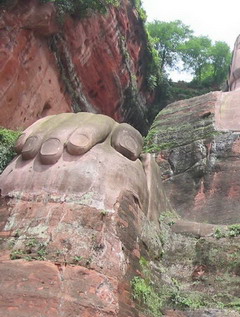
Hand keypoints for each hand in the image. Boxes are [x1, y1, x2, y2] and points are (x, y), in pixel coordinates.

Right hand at [0, 113, 148, 210]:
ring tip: (39, 155)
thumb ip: (137, 178)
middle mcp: (102, 127)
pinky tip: (23, 149)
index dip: (113, 139)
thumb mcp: (126, 187)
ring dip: (50, 137)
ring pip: (65, 122)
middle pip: (91, 124)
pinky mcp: (56, 125)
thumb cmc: (108, 192)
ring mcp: (78, 123)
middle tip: (61, 152)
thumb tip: (132, 163)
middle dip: (74, 135)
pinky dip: (33, 135)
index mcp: (124, 140)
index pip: (126, 135)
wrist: (81, 187)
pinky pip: (43, 125)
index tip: (82, 149)